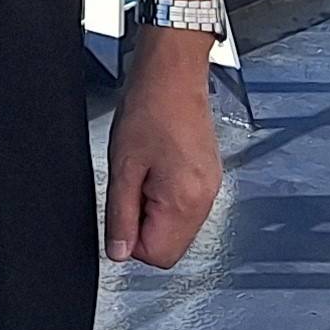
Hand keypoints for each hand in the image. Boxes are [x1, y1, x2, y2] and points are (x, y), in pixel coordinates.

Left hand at [104, 28, 223, 266]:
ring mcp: (210, 188)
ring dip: (154, 212)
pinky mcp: (208, 176)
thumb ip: (120, 215)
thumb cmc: (150, 108)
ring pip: (178, 228)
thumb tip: (118, 251)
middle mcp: (205, 199)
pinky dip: (166, 197)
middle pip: (171, 246)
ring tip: (144, 173)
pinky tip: (156, 168)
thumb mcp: (123, 166)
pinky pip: (185, 207)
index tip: (122, 210)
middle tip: (132, 188)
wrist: (173, 73)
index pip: (158, 256)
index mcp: (186, 201)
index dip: (131, 239)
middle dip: (144, 227)